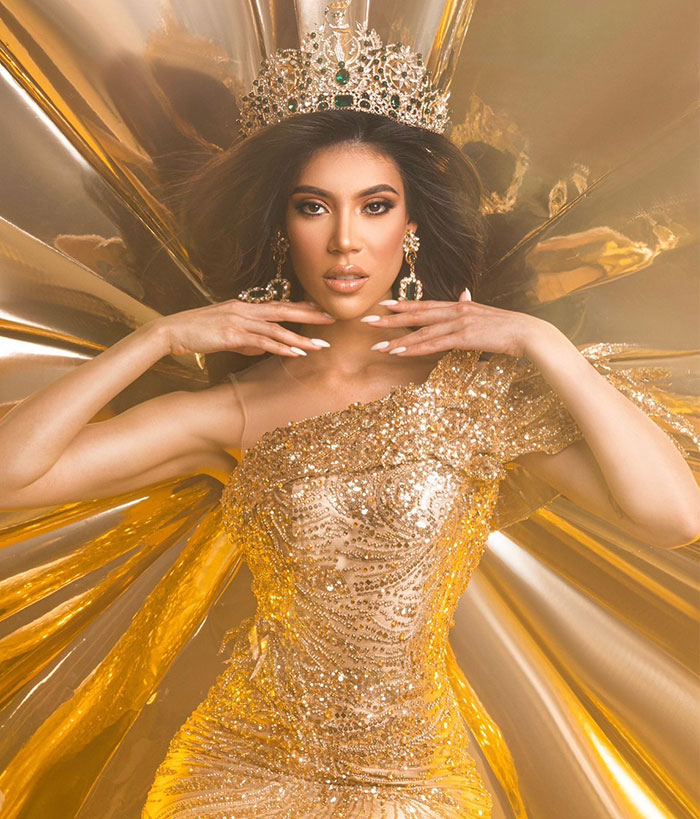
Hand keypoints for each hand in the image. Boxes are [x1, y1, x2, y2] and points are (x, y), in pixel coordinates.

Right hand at [146, 299, 334, 357]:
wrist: (171, 332)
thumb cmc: (197, 333)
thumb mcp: (226, 336)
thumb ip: (247, 340)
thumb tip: (264, 349)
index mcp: (245, 307)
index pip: (279, 305)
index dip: (302, 308)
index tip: (322, 311)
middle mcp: (245, 310)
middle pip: (284, 311)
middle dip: (310, 315)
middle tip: (333, 319)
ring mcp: (239, 321)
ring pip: (277, 328)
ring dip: (300, 338)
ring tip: (320, 345)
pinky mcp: (232, 334)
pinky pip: (262, 342)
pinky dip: (281, 347)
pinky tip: (295, 353)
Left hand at [361, 289, 551, 358]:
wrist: (529, 333)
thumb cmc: (509, 328)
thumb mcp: (486, 313)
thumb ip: (471, 306)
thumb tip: (464, 294)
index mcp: (459, 305)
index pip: (425, 305)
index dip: (403, 306)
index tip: (383, 307)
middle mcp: (456, 310)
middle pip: (417, 315)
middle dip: (390, 319)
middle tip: (367, 321)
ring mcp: (460, 323)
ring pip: (422, 331)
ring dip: (398, 339)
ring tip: (378, 345)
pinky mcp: (465, 337)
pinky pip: (434, 344)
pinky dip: (415, 348)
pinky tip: (401, 352)